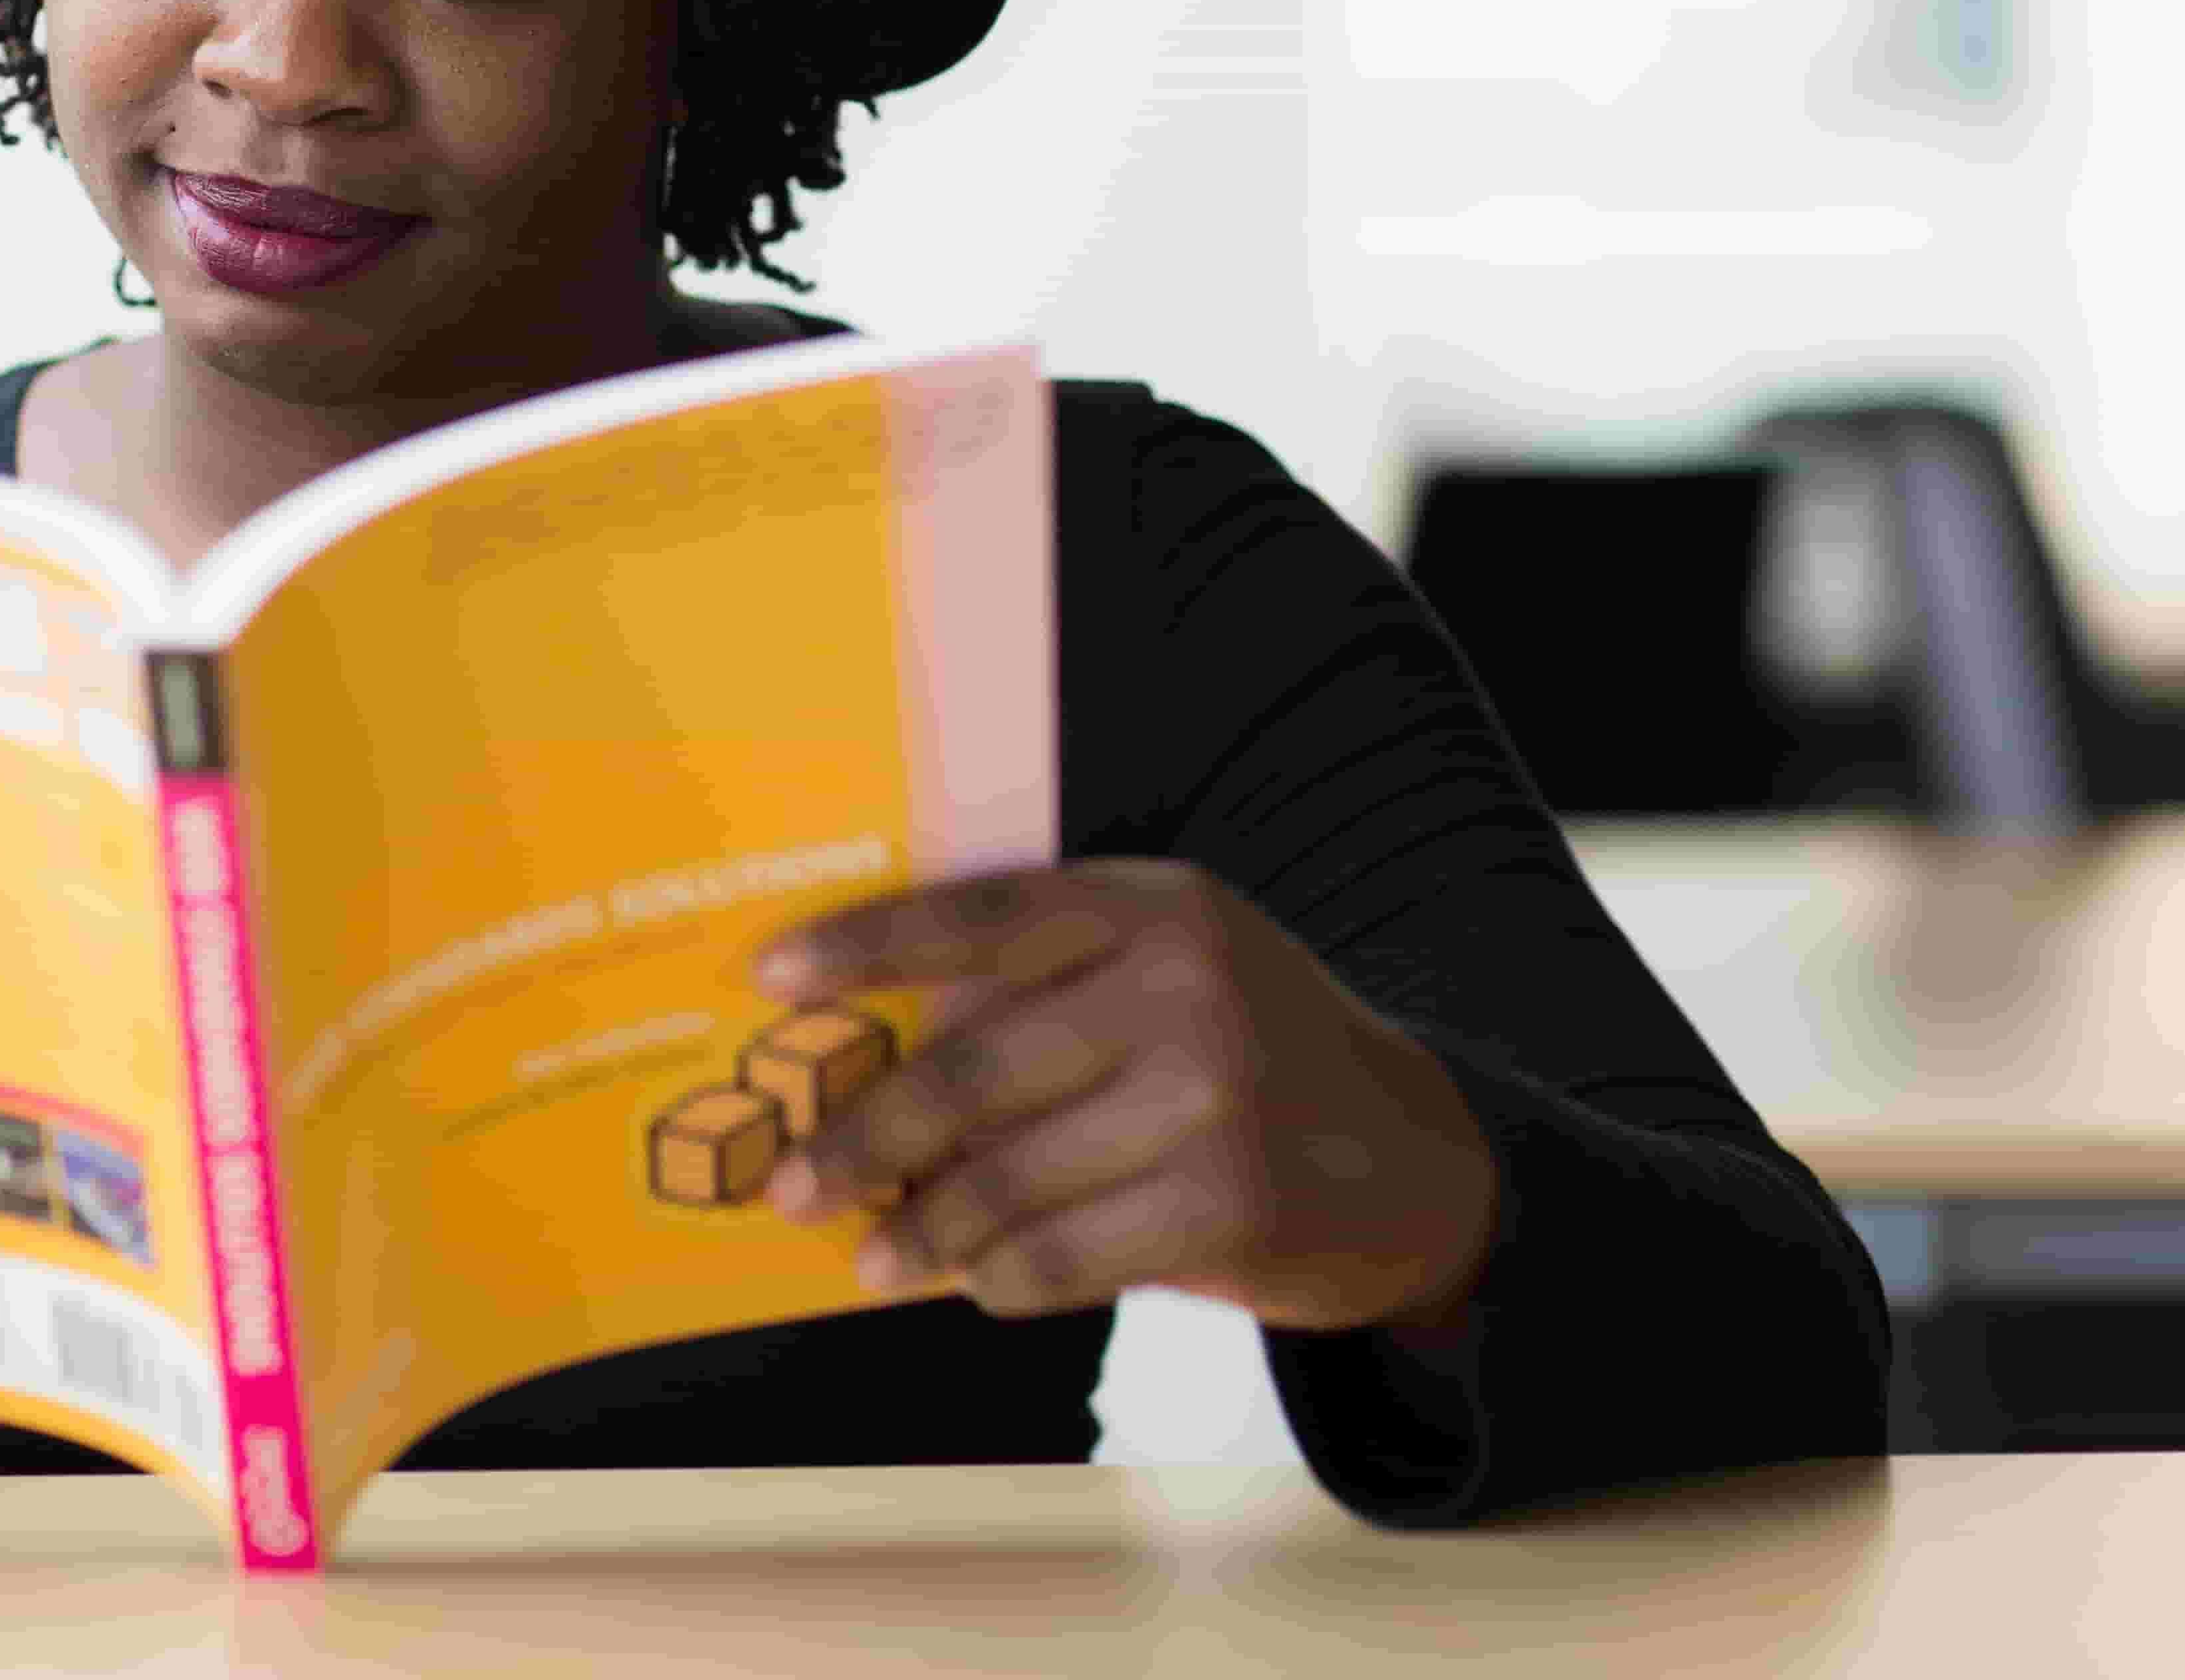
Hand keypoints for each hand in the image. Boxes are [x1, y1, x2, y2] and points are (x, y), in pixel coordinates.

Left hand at [750, 859, 1500, 1336]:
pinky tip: (978, 1278)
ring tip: (876, 1255)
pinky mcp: (1228, 1209)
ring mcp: (1211, 1099)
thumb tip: (865, 1060)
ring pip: (1004, 1178)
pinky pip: (1057, 1256)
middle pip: (971, 1065)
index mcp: (1153, 905)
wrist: (1417, 1159)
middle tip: (794, 1182)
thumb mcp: (1172, 970)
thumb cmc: (1249, 1057)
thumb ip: (1045, 988)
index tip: (767, 979)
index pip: (978, 912)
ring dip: (921, 1230)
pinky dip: (998, 1277)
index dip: (863, 945)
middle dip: (863, 1135)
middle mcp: (1184, 987)